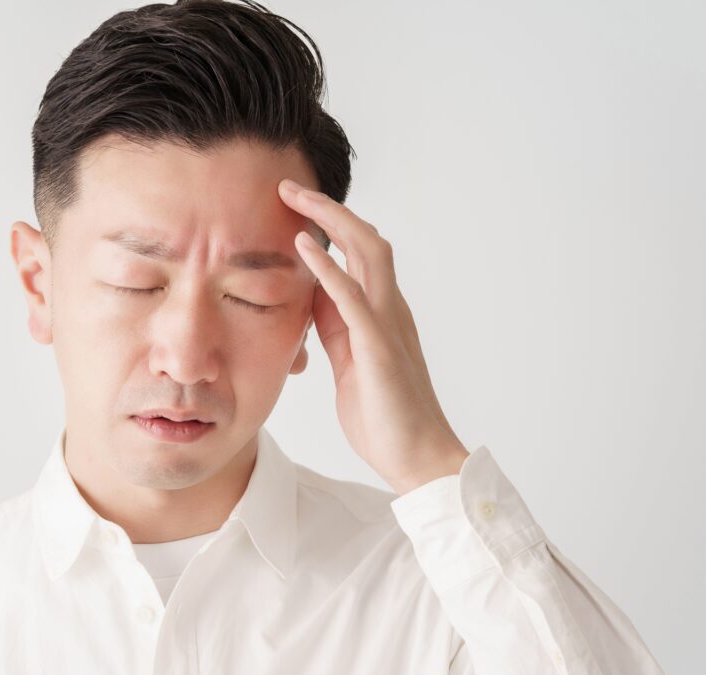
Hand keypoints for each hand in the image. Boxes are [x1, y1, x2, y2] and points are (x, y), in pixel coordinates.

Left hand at [279, 178, 468, 495]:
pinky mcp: (379, 347)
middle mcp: (389, 309)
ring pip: (368, 252)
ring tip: (295, 197)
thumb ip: (335, 326)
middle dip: (327, 207)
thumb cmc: (383, 415)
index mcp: (380, 313)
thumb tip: (312, 296)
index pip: (358, 253)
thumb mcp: (349, 360)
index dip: (328, 224)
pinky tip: (304, 245)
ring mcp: (387, 324)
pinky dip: (328, 267)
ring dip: (330, 220)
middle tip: (288, 185)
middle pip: (366, 238)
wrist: (416, 458)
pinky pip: (352, 297)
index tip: (293, 206)